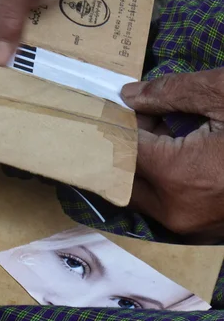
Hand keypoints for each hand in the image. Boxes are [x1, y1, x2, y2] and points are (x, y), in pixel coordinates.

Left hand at [121, 69, 223, 240]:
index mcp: (178, 175)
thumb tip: (129, 95)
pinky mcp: (207, 228)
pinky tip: (178, 147)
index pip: (120, 150)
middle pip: (124, 178)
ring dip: (141, 162)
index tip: (113, 102)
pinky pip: (167, 203)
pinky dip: (162, 178)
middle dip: (123, 146)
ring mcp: (192, 225)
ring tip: (159, 126)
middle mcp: (177, 209)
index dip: (114, 123)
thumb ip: (170, 92)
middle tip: (138, 114)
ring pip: (143, 194)